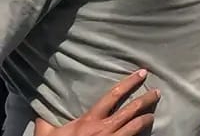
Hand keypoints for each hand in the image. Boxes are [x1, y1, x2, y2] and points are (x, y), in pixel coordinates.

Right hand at [36, 70, 158, 135]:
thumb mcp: (48, 135)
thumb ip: (45, 123)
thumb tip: (39, 114)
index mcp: (90, 120)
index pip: (114, 95)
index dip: (130, 83)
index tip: (142, 73)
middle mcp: (104, 129)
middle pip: (132, 110)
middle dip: (146, 99)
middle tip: (156, 92)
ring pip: (136, 127)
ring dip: (147, 119)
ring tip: (152, 115)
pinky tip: (146, 134)